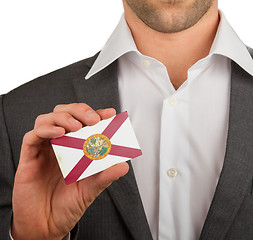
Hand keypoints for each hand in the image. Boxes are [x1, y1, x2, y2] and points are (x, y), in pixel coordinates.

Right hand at [11, 103, 128, 239]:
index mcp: (75, 148)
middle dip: (79, 111)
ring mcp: (44, 149)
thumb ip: (105, 176)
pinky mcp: (29, 157)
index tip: (109, 114)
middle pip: (65, 113)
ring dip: (63, 117)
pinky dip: (45, 129)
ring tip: (76, 126)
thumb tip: (124, 166)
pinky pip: (32, 136)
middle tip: (93, 119)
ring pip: (48, 119)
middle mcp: (59, 144)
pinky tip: (59, 133)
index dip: (96, 114)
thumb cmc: (68, 205)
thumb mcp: (91, 189)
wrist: (46, 225)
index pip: (84, 122)